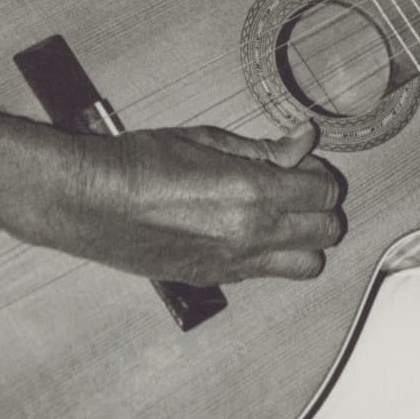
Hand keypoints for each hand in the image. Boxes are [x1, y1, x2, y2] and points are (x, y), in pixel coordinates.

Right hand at [48, 121, 344, 285]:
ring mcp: (234, 262)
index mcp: (254, 193)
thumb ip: (264, 148)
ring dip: (306, 241)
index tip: (305, 165)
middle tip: (299, 189)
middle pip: (325, 231)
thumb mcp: (210, 140)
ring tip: (284, 216)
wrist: (94, 200)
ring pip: (307, 265)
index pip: (324, 193)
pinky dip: (274, 256)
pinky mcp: (214, 278)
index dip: (319, 175)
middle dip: (321, 208)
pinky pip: (268, 275)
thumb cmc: (144, 162)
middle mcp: (251, 234)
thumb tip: (302, 141)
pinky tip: (251, 232)